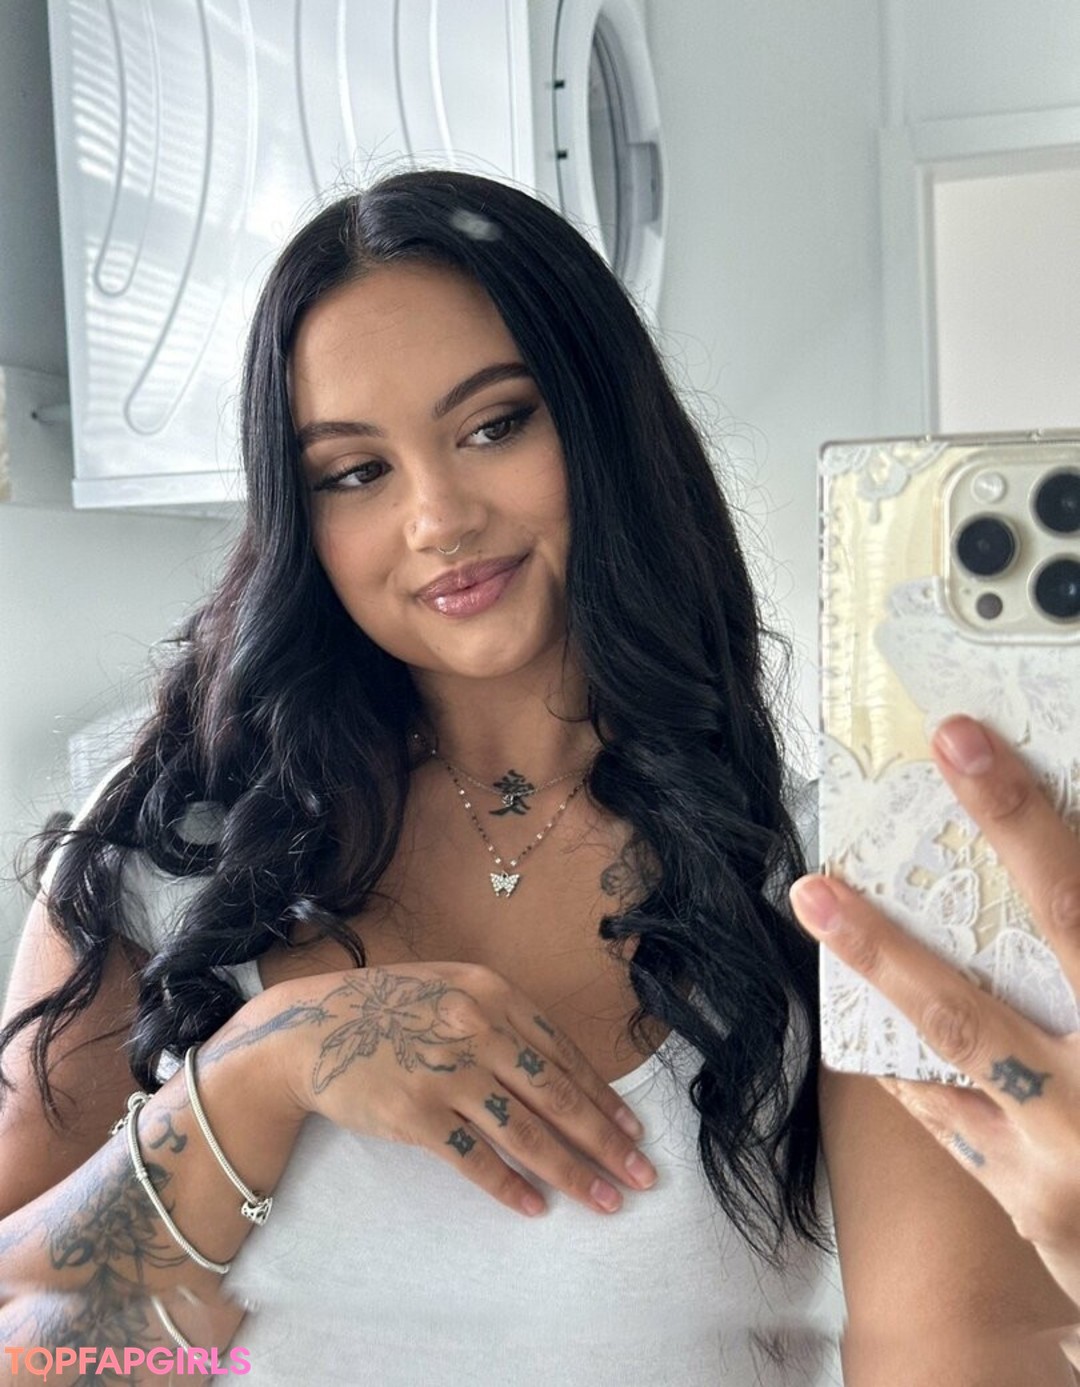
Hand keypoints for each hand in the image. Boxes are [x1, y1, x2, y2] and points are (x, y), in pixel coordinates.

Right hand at [264, 960, 658, 1218]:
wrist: (309, 1029)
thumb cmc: (386, 1008)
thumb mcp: (451, 991)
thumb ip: (502, 1019)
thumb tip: (558, 1070)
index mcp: (492, 994)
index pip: (563, 1053)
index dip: (602, 1096)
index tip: (632, 1130)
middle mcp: (476, 1029)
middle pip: (556, 1094)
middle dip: (605, 1140)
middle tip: (641, 1175)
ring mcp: (446, 1072)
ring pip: (526, 1131)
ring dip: (571, 1171)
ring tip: (605, 1199)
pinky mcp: (415, 1114)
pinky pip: (474, 1158)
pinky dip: (509, 1185)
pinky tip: (535, 1206)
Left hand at [790, 716, 1079, 1312]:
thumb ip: (1076, 940)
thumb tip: (1043, 876)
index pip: (1072, 907)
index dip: (1017, 819)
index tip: (958, 743)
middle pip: (969, 1010)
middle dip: (883, 944)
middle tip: (812, 884)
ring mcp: (1055, 1164)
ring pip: (941, 1061)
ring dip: (878, 985)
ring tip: (822, 912)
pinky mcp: (1031, 1205)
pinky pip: (948, 1117)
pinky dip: (913, 1058)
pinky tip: (879, 1011)